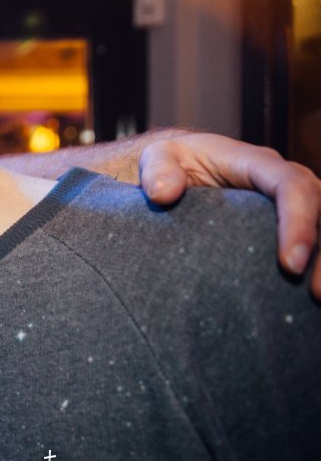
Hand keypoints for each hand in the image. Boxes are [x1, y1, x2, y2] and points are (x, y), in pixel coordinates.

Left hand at [138, 132, 320, 296]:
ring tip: (317, 301)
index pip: (291, 185)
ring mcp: (287, 205)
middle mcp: (281, 182)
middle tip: (316, 294)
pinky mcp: (284, 226)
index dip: (297, 222)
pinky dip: (315, 264)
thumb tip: (163, 195)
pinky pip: (313, 241)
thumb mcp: (156, 159)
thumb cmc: (169, 165)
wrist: (177, 171)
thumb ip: (157, 171)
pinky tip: (308, 300)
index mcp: (256, 163)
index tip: (290, 264)